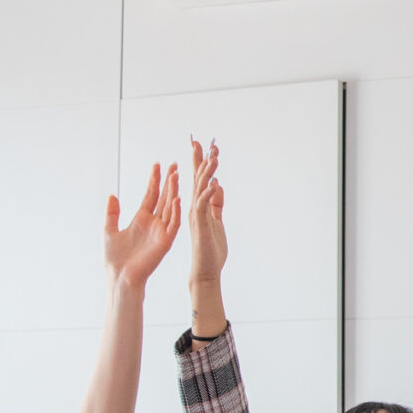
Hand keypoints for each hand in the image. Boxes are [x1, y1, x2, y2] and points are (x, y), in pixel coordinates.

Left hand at [104, 162, 180, 292]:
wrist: (120, 276)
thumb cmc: (114, 258)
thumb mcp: (108, 230)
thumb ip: (112, 213)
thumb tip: (112, 196)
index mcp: (141, 219)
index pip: (150, 195)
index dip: (154, 180)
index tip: (157, 165)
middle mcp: (153, 223)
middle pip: (163, 198)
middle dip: (169, 181)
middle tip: (174, 165)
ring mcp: (161, 231)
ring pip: (170, 207)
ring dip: (173, 192)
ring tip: (176, 176)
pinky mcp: (165, 241)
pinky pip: (173, 224)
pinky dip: (175, 212)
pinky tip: (176, 199)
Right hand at [186, 138, 227, 287]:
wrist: (205, 271)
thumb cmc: (210, 248)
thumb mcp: (217, 221)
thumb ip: (217, 204)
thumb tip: (218, 185)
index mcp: (198, 206)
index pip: (199, 179)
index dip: (200, 161)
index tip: (204, 144)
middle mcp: (194, 208)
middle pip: (197, 179)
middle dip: (200, 159)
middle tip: (202, 141)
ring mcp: (195, 215)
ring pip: (200, 189)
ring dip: (206, 172)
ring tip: (213, 156)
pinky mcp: (199, 225)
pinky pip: (203, 206)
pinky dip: (208, 194)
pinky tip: (214, 182)